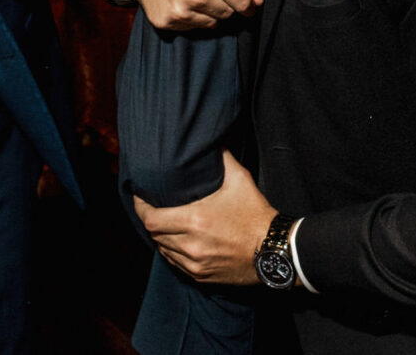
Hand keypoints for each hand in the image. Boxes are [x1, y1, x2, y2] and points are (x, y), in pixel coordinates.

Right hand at [111, 0, 260, 30]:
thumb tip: (258, 2)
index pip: (244, 4)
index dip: (245, 1)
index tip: (241, 0)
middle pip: (227, 14)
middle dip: (224, 3)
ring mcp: (179, 12)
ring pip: (210, 24)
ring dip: (207, 12)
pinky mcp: (164, 21)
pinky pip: (190, 27)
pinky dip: (189, 17)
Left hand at [135, 151, 277, 286]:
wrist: (275, 251)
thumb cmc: (256, 215)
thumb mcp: (240, 180)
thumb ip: (222, 157)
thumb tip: (212, 139)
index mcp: (195, 221)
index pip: (150, 218)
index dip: (140, 207)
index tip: (140, 197)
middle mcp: (190, 246)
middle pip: (154, 234)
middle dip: (150, 220)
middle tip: (152, 207)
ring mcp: (195, 265)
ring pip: (163, 251)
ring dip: (161, 237)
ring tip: (164, 223)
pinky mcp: (202, 277)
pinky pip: (175, 265)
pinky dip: (172, 252)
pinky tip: (178, 241)